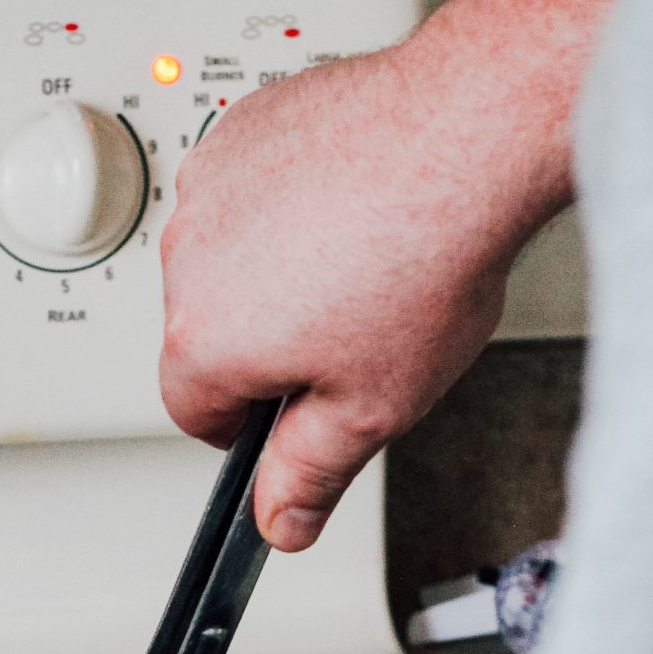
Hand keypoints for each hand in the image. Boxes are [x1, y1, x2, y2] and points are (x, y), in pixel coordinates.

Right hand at [158, 0, 610, 550]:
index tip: (285, 413)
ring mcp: (210, 185)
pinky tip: (347, 206)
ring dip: (269, 267)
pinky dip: (284, 201)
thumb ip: (308, 476)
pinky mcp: (243, 129)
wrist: (468, 134)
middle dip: (262, 340)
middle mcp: (185, 260)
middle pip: (204, 331)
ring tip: (356, 263)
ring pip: (222, 257)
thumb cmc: (423, 262)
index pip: (191, 413)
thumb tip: (278, 524)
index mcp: (201, 341)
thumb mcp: (371, 409)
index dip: (244, 424)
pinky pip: (247, 187)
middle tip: (346, 333)